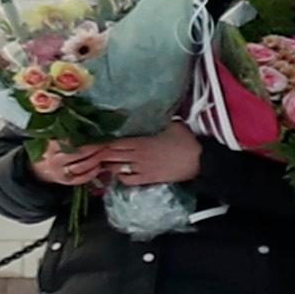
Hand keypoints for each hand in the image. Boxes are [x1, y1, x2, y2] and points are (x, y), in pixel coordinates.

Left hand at [83, 125, 206, 187]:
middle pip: (111, 155)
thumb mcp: (174, 125)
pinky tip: (121, 174)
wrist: (200, 161)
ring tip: (104, 163)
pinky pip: (128, 180)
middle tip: (94, 154)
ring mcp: (142, 168)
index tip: (95, 142)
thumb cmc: (187, 142)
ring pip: (116, 168)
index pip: (114, 143)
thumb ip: (160, 121)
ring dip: (108, 166)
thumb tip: (154, 113)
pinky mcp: (149, 178)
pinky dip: (120, 177)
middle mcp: (138, 155)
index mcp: (141, 141)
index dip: (102, 143)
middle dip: (100, 155)